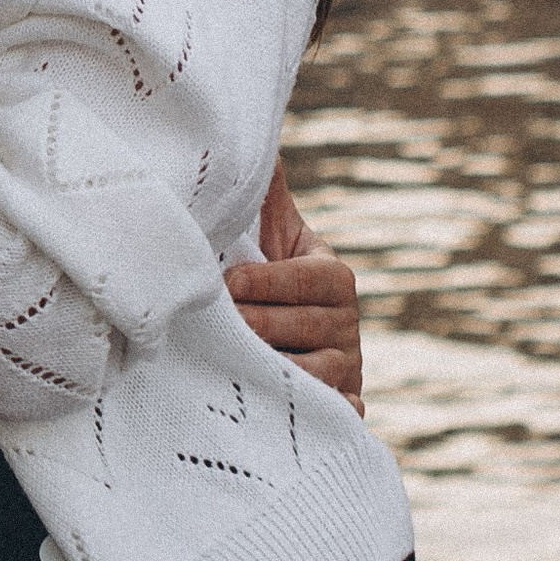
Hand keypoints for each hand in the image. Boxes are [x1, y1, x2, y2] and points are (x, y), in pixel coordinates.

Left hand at [225, 156, 363, 411]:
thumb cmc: (266, 277)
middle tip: (210, 326)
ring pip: (308, 377)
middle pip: (302, 329)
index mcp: (334, 277)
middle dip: (253, 326)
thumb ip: (264, 194)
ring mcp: (347, 371)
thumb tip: (255, 139)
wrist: (286, 339)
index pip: (308, 279)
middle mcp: (348, 325)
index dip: (266, 282)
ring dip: (265, 372)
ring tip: (222, 366)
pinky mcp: (339, 411)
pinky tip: (265, 412)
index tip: (228, 282)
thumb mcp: (270, 234)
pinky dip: (299, 419)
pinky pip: (325, 421)